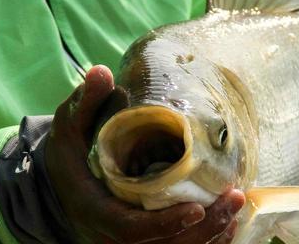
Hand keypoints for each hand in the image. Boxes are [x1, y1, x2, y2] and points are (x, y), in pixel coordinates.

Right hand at [45, 65, 244, 242]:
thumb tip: (101, 71)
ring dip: (210, 236)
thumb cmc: (70, 153)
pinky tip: (231, 224)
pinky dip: (206, 241)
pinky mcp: (144, 243)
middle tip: (234, 199)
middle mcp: (112, 236)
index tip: (198, 207)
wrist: (60, 184)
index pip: (131, 230)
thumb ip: (86, 103)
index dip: (165, 223)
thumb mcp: (70, 126)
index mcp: (95, 211)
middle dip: (202, 229)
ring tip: (238, 207)